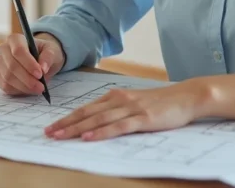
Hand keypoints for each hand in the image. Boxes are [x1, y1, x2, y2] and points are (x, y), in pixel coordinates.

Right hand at [0, 33, 64, 95]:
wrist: (40, 59)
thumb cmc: (44, 52)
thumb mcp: (52, 51)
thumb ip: (48, 57)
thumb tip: (43, 68)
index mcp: (15, 39)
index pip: (18, 50)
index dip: (28, 64)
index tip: (40, 74)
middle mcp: (4, 50)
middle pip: (11, 66)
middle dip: (27, 79)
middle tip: (41, 86)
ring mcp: (0, 64)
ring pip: (8, 78)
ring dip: (24, 86)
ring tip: (38, 88)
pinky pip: (6, 86)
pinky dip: (19, 90)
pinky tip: (29, 89)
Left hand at [44, 80, 208, 140]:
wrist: (186, 97)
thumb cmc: (160, 102)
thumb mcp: (134, 102)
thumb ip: (117, 109)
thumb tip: (97, 122)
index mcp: (115, 96)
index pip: (86, 108)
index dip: (68, 118)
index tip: (52, 127)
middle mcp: (119, 100)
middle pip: (87, 113)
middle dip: (66, 124)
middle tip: (48, 133)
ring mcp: (130, 108)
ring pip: (98, 120)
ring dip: (77, 128)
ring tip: (61, 136)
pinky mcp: (142, 118)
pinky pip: (117, 127)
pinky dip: (101, 132)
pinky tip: (89, 138)